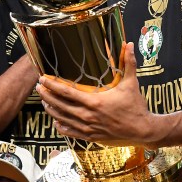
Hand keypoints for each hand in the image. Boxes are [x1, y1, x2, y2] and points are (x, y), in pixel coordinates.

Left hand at [36, 43, 159, 146]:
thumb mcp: (132, 83)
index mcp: (95, 102)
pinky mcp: (91, 136)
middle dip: (47, 96)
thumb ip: (129, 63)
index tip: (43, 79)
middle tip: (38, 88)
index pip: (67, 93)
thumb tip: (130, 44)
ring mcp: (89, 127)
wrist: (142, 130)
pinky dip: (62, 127)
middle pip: (60, 105)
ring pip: (63, 119)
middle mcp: (88, 116)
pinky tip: (56, 122)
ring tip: (44, 101)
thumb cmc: (136, 106)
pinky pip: (72, 132)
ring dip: (52, 110)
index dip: (52, 85)